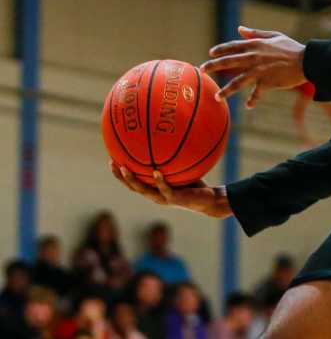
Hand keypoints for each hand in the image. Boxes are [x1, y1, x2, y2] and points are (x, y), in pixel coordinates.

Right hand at [110, 162, 231, 218]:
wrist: (209, 201)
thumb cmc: (195, 184)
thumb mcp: (183, 171)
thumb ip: (175, 161)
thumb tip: (172, 139)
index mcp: (154, 190)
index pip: (133, 183)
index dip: (120, 174)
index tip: (111, 160)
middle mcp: (155, 196)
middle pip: (132, 187)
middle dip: (120, 176)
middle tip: (111, 163)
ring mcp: (164, 198)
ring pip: (143, 190)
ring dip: (132, 180)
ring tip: (124, 168)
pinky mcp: (175, 198)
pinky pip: (165, 189)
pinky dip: (159, 180)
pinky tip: (156, 172)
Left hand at [200, 25, 306, 107]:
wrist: (307, 60)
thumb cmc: (291, 47)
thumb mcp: (274, 36)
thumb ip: (256, 34)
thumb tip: (240, 29)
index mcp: (255, 45)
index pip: (233, 46)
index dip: (220, 49)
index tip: (210, 53)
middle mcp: (254, 57)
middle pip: (228, 62)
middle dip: (213, 66)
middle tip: (203, 70)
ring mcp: (259, 71)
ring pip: (237, 82)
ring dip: (226, 90)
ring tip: (217, 97)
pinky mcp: (267, 83)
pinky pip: (256, 93)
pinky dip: (253, 100)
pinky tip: (249, 106)